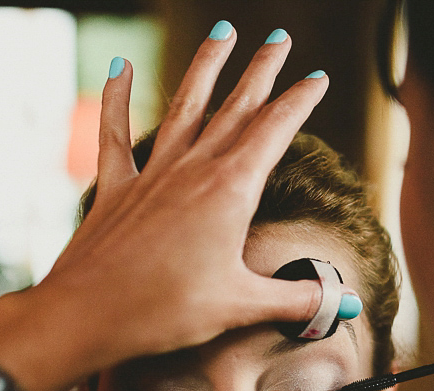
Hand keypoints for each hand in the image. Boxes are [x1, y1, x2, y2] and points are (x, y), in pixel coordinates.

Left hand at [0, 23, 330, 390]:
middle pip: (236, 107)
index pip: (275, 131)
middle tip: (280, 38)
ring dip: (207, 68)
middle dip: (262, 70)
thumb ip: (298, 300)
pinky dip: (118, 96)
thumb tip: (346, 303)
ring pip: (186, 107)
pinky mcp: (115, 188)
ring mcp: (152, 175)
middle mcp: (193, 170)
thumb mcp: (242, 306)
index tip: (318, 77)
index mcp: (231, 191)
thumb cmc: (165, 312)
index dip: (301, 101)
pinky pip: (116, 132)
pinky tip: (122, 66)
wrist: (87, 315)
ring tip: (223, 32)